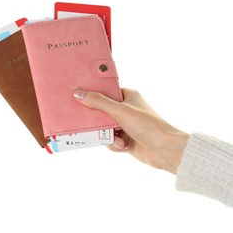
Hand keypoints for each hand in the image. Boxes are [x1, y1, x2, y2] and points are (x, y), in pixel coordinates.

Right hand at [73, 88, 188, 173]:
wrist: (164, 150)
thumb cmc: (147, 125)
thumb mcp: (120, 111)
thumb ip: (98, 102)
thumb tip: (78, 94)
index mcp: (127, 96)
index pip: (105, 92)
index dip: (93, 95)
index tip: (79, 98)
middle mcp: (126, 109)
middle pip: (102, 111)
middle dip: (98, 121)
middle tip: (90, 123)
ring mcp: (126, 124)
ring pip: (104, 128)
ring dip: (109, 136)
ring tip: (118, 139)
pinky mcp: (125, 138)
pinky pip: (110, 140)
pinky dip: (115, 144)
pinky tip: (124, 146)